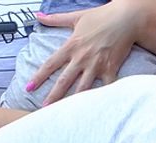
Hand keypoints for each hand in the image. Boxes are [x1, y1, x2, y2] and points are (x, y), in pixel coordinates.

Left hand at [29, 0, 144, 104]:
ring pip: (82, 88)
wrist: (125, 19)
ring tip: (67, 114)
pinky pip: (105, 87)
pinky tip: (97, 109)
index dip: (38, 77)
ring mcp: (96, 65)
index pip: (50, 64)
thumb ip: (55, 19)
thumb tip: (38, 15)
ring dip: (74, 102)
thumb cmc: (101, 17)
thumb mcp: (76, 17)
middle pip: (64, 81)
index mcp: (71, 46)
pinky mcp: (111, 69)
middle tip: (44, 108)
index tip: (29, 88)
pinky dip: (102, 98)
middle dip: (53, 96)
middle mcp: (81, 58)